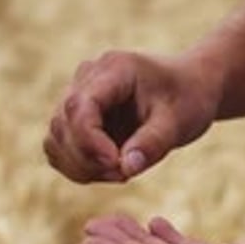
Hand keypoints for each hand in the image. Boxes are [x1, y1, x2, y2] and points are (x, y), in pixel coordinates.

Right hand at [43, 50, 219, 183]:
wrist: (189, 89)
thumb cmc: (187, 99)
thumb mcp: (179, 122)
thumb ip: (152, 144)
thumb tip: (125, 168)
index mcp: (113, 70)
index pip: (80, 106)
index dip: (90, 142)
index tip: (117, 164)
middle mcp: (86, 79)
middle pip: (62, 126)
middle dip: (89, 160)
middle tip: (126, 173)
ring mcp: (77, 98)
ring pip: (55, 141)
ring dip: (82, 167)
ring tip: (122, 171)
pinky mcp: (76, 120)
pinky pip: (60, 150)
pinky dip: (80, 168)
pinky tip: (112, 170)